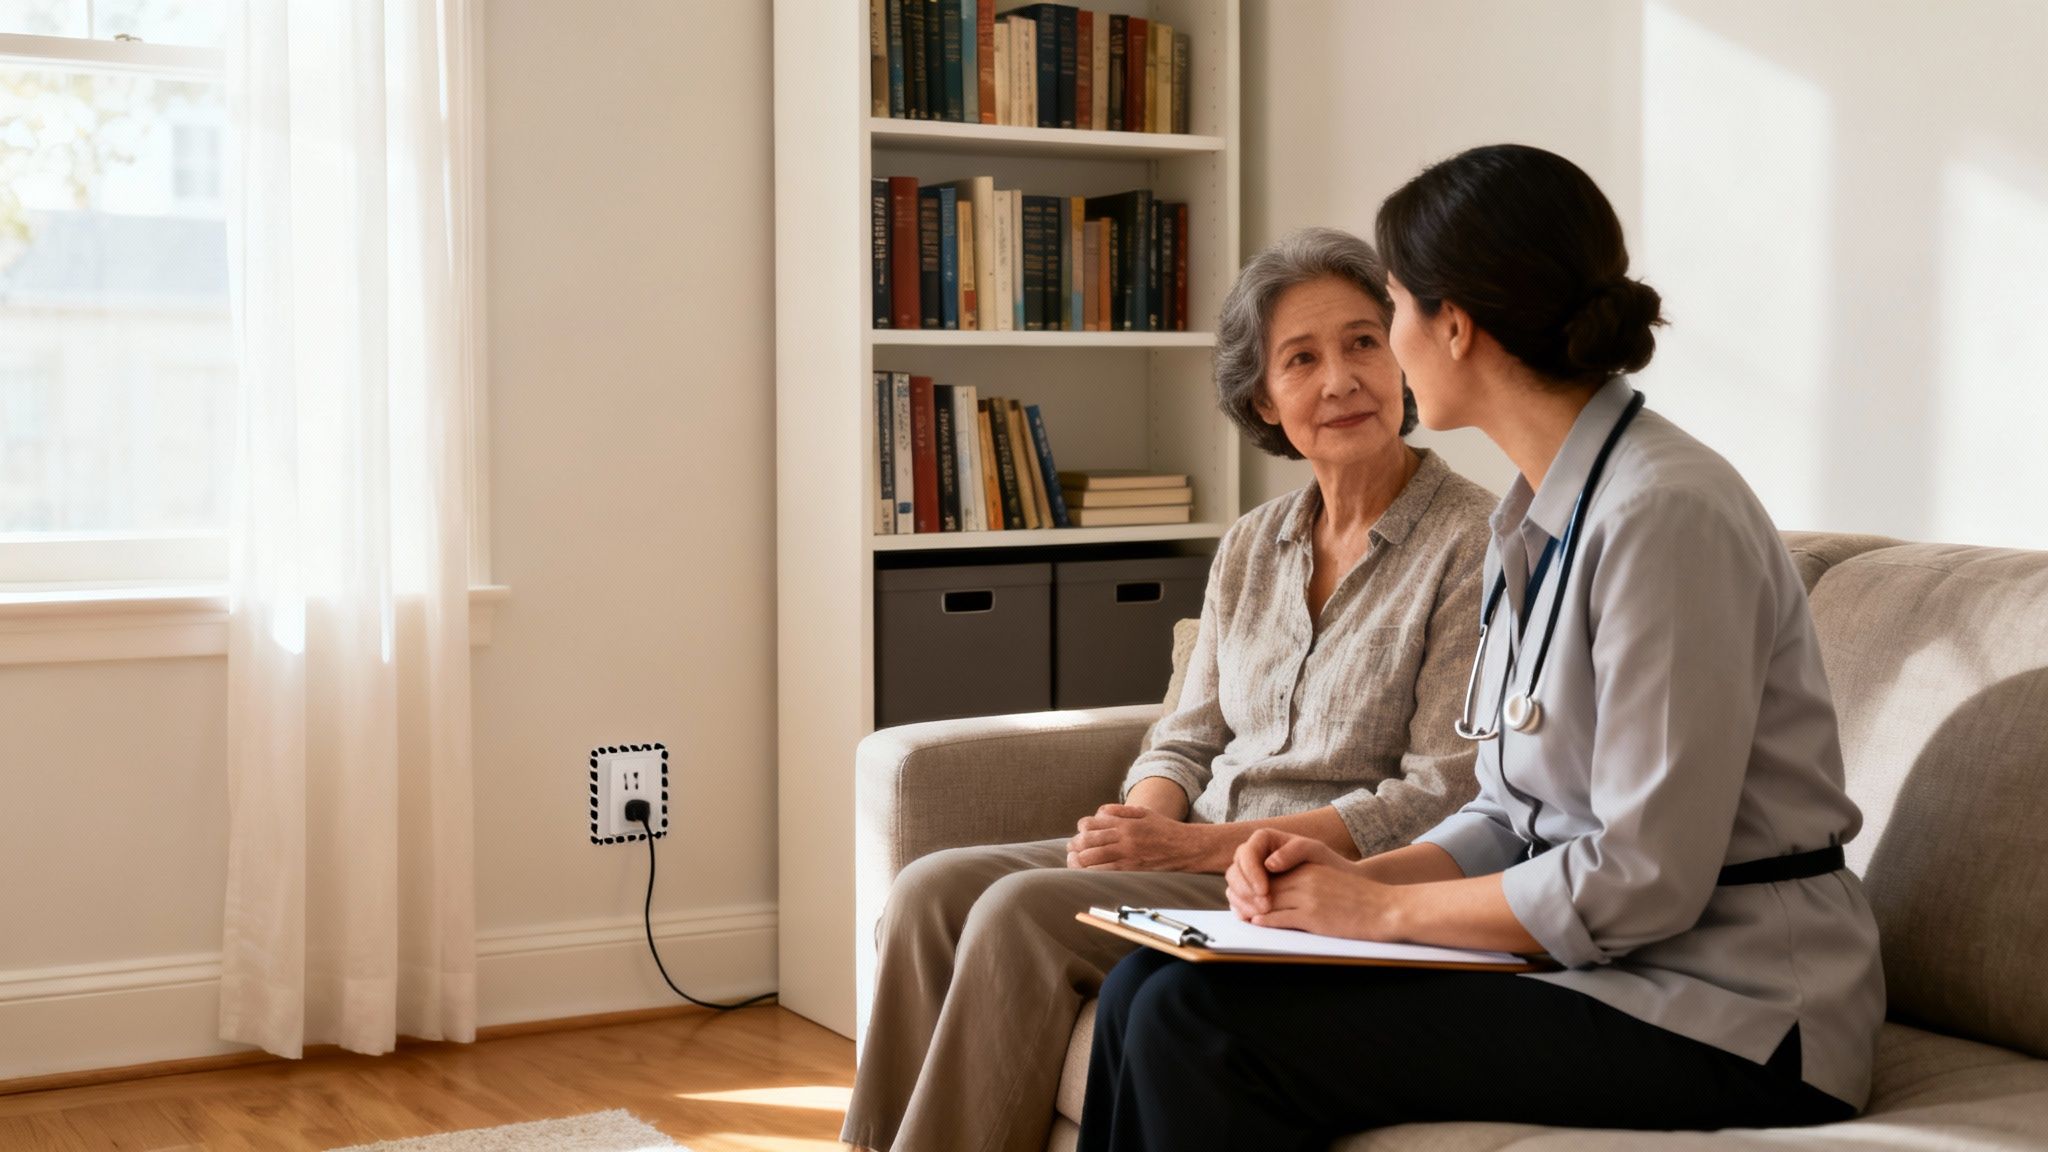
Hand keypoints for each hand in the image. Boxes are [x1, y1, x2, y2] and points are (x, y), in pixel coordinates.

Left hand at [1067, 804, 1202, 870]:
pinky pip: (1105, 873)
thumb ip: (1120, 811)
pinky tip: (1086, 873)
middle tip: (1071, 849)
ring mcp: (1127, 855)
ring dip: (1078, 860)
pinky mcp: (1132, 870)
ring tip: (1074, 861)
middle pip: (1087, 841)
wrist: (1186, 848)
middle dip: (1075, 846)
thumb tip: (1099, 812)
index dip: (1081, 828)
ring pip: (1092, 858)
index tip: (1081, 833)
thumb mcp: (1143, 812)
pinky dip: (1091, 873)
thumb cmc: (1164, 829)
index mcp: (1125, 822)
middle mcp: (1123, 838)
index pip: (1091, 824)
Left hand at [1226, 829, 1393, 939]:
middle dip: (1248, 897)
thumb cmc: (1360, 899)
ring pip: (1268, 902)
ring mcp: (1308, 897)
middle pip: (1266, 887)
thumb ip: (1307, 882)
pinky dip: (1265, 921)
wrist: (1385, 909)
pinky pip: (1280, 917)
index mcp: (1310, 869)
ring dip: (1252, 910)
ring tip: (1241, 916)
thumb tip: (1283, 893)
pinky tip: (1257, 923)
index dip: (1256, 884)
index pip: (1273, 874)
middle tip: (1236, 905)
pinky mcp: (1313, 916)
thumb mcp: (1330, 881)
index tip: (1245, 893)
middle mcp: (1305, 880)